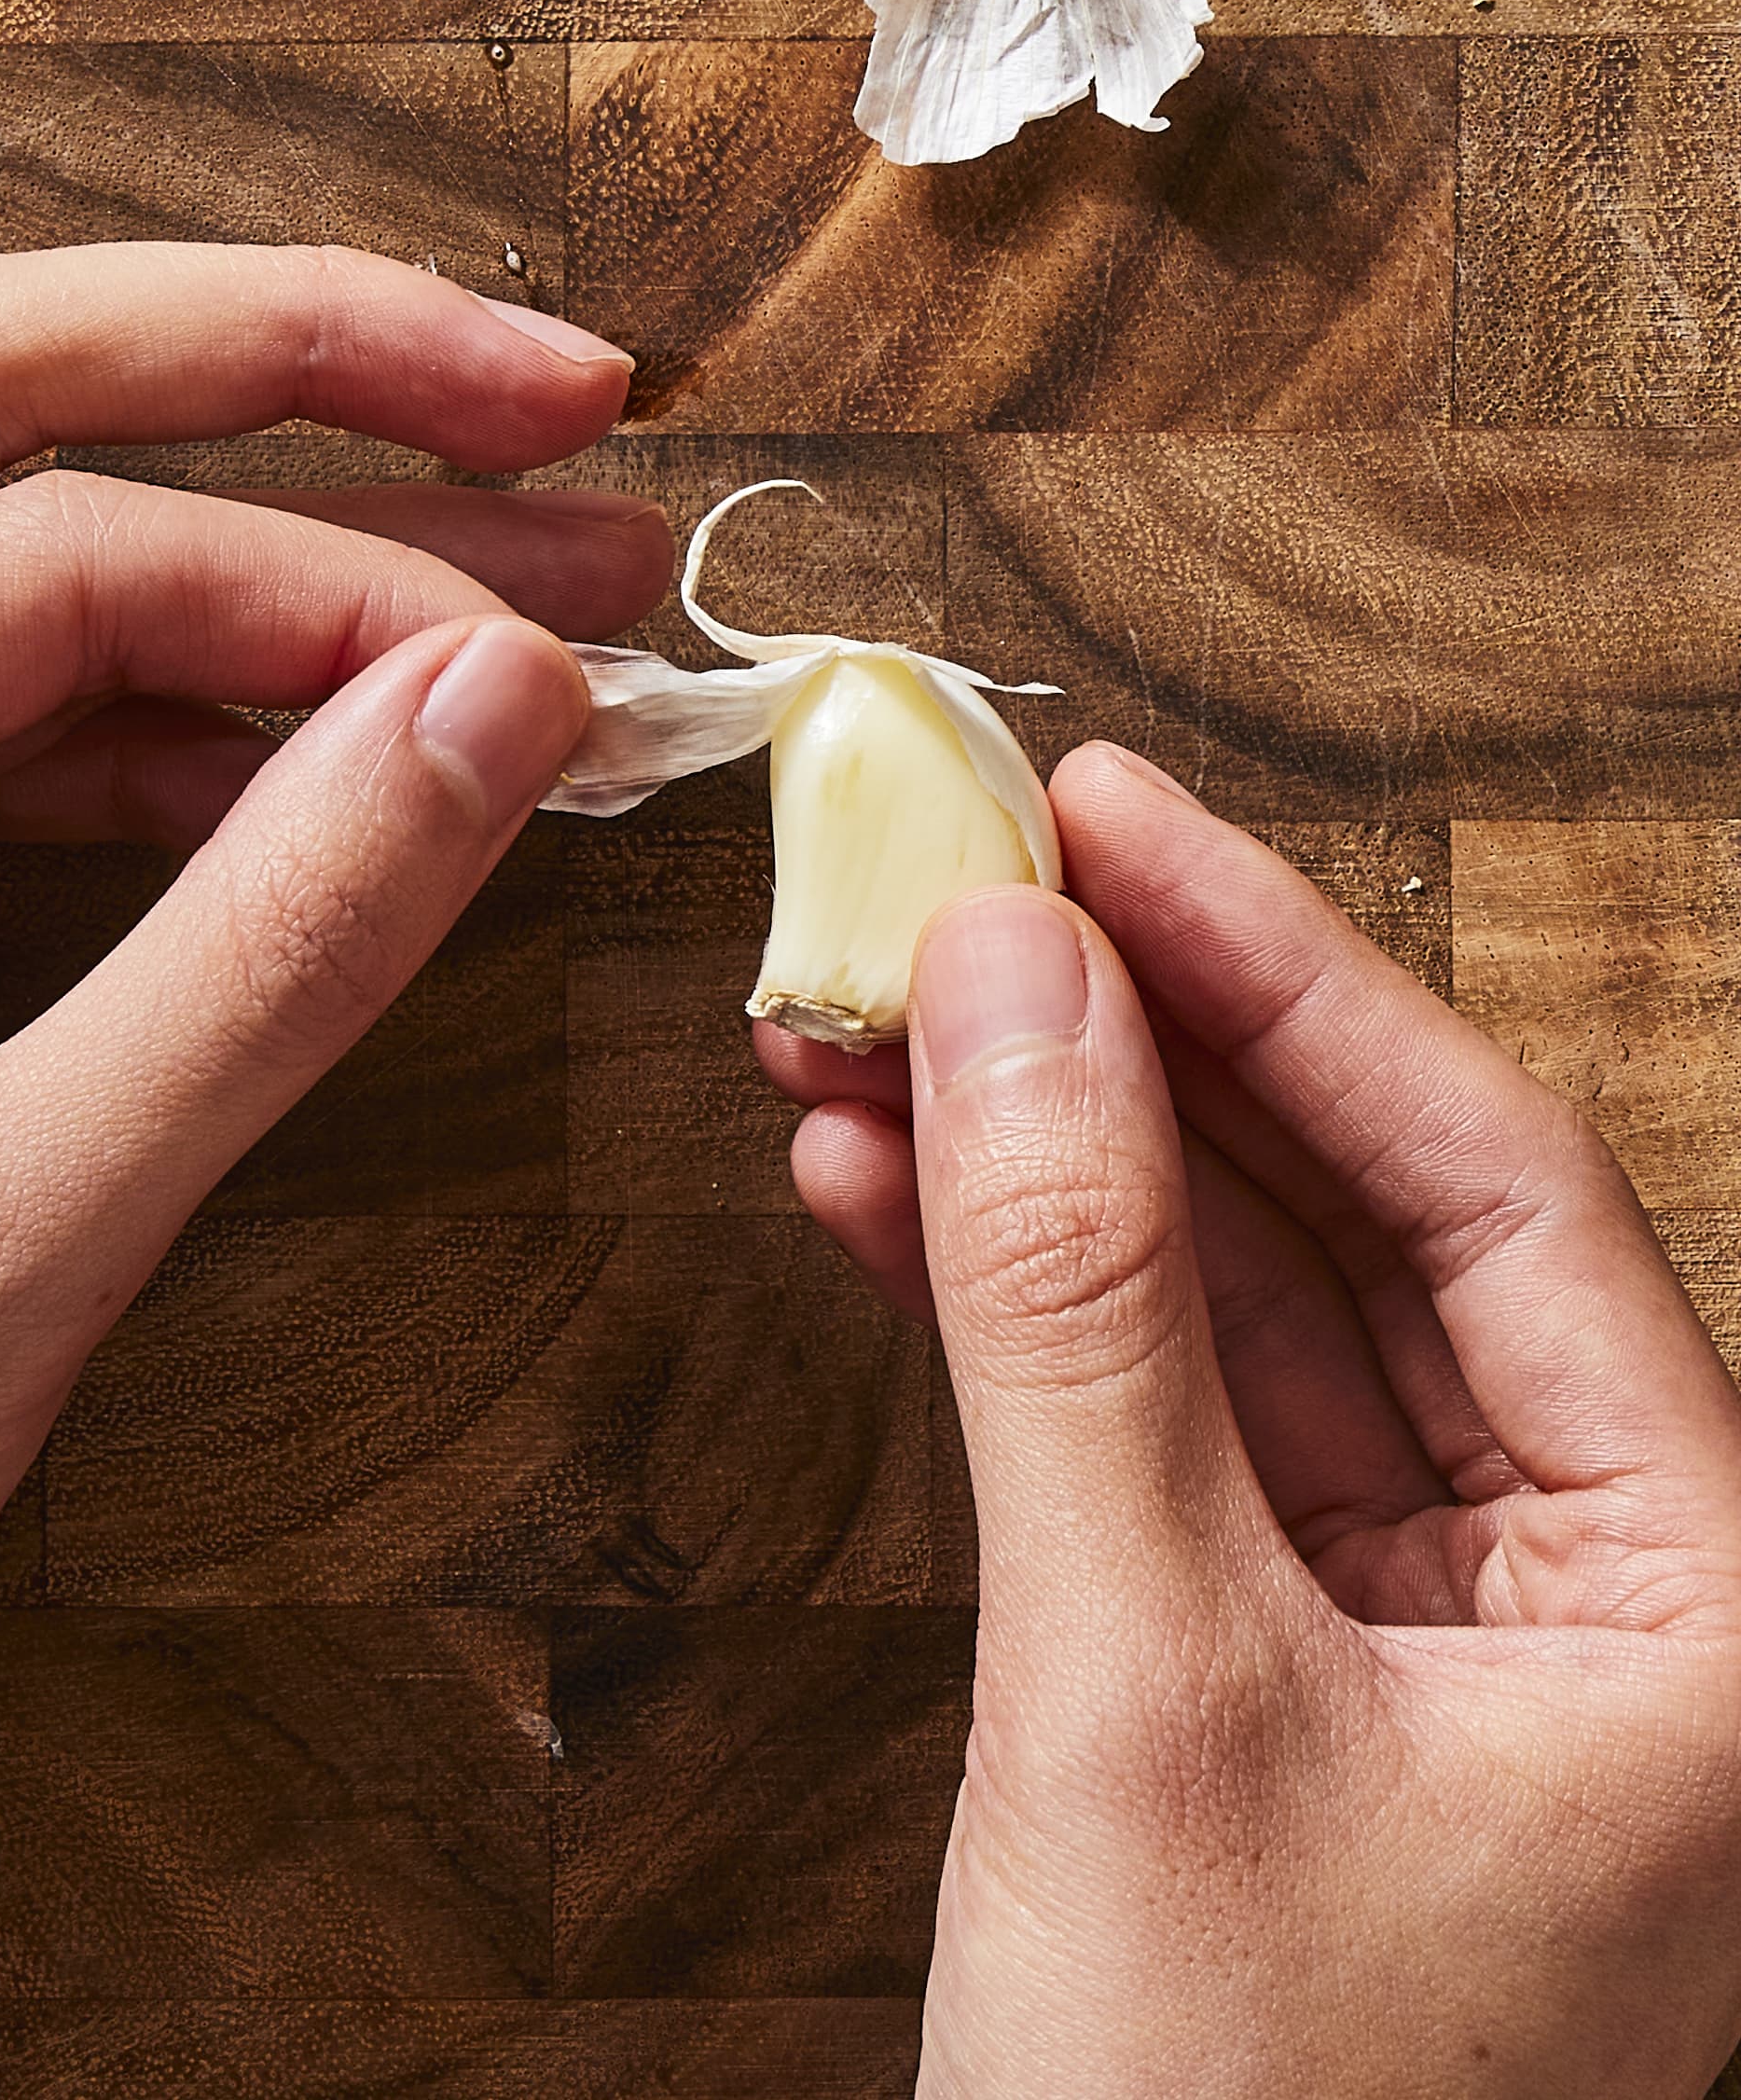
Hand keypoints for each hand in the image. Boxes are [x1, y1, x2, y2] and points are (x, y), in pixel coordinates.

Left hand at [0, 241, 668, 1946]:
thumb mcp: (3, 1248)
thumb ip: (270, 951)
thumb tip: (494, 706)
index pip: (56, 557)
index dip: (348, 591)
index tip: (556, 668)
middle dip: (286, 357)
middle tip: (551, 390)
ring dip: (241, 523)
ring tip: (501, 579)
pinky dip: (150, 690)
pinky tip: (321, 752)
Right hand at [759, 744, 1740, 2096]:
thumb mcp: (1142, 1691)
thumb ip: (1071, 1308)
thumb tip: (1006, 978)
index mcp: (1704, 1590)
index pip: (1481, 1172)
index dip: (1274, 962)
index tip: (1095, 813)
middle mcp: (1601, 1588)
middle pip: (1350, 1219)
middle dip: (1124, 1053)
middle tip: (944, 892)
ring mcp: (1433, 1635)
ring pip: (1234, 1312)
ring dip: (1037, 1169)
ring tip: (849, 1032)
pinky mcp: (1279, 1678)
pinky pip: (1156, 1428)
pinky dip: (1010, 1311)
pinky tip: (873, 1199)